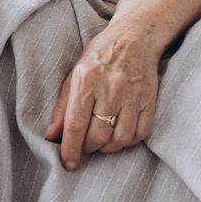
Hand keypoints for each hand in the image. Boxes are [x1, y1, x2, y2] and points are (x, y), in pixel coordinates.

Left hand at [44, 26, 159, 169]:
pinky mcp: (149, 100)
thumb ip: (63, 107)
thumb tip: (51, 137)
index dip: (70, 148)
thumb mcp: (75, 75)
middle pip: (98, 135)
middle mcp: (111, 88)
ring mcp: (133, 95)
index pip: (76, 123)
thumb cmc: (100, 56)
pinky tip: (118, 135)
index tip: (67, 164)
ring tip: (100, 141)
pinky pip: (140, 133)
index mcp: (88, 80)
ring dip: (107, 147)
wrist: (135, 37)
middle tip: (84, 145)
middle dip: (88, 147)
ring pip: (120, 139)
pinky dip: (128, 141)